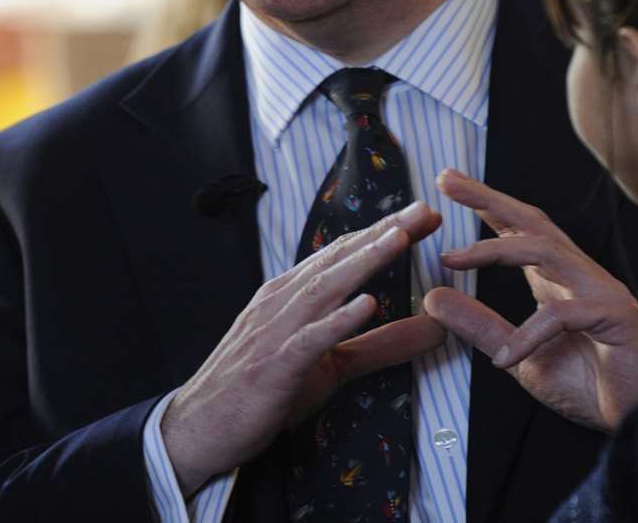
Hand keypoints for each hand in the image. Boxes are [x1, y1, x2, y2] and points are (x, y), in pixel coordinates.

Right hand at [160, 201, 445, 495]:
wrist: (200, 428)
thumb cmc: (261, 392)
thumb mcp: (332, 366)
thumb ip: (382, 346)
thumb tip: (437, 330)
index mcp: (292, 295)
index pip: (344, 254)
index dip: (384, 232)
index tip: (425, 217)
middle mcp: (283, 302)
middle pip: (339, 259)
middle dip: (383, 232)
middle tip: (425, 210)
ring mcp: (276, 330)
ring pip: (326, 287)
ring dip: (364, 261)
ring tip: (399, 239)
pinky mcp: (275, 366)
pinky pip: (310, 339)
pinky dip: (338, 320)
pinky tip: (366, 305)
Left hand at [422, 170, 637, 431]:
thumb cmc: (592, 386)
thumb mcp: (519, 359)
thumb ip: (481, 328)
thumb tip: (432, 298)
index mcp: (559, 281)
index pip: (519, 231)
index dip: (486, 205)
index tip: (447, 182)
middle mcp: (580, 275)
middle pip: (532, 223)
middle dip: (488, 198)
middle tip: (446, 180)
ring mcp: (601, 291)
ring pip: (545, 251)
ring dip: (495, 250)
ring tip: (452, 258)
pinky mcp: (616, 317)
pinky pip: (562, 315)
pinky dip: (528, 335)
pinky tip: (504, 358)